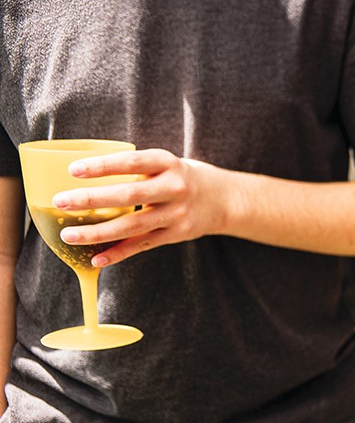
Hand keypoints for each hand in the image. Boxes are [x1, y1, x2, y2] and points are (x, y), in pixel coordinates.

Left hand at [52, 148, 230, 266]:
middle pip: (129, 195)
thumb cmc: (182, 177)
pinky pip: (142, 245)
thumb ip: (136, 169)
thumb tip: (84, 174)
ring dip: (98, 232)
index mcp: (169, 164)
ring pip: (132, 226)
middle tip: (61, 201)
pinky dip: (118, 253)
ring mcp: (177, 214)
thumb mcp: (166, 164)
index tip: (73, 169)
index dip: (103, 166)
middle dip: (92, 199)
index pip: (132, 163)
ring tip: (69, 235)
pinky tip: (96, 259)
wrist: (224, 200)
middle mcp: (175, 189)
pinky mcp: (176, 235)